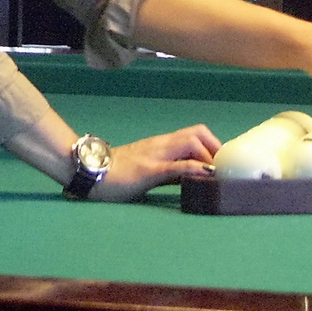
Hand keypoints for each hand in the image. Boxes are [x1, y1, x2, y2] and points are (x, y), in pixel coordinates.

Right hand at [87, 125, 221, 201]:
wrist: (87, 172)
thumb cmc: (115, 174)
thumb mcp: (148, 171)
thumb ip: (169, 172)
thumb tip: (194, 179)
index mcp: (160, 145)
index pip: (194, 134)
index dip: (213, 145)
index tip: (223, 163)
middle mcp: (160, 144)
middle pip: (197, 132)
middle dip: (216, 147)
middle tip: (223, 168)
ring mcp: (155, 155)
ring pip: (190, 141)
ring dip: (209, 155)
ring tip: (219, 173)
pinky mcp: (148, 170)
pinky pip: (175, 164)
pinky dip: (195, 167)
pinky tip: (207, 174)